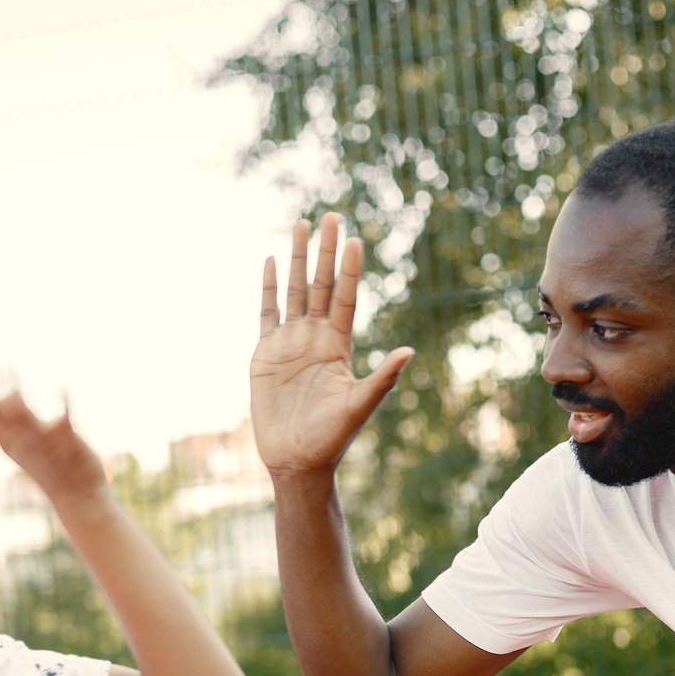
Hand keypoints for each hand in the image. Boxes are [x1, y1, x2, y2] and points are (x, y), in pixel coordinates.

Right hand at [0, 358, 109, 507]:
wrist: (78, 499)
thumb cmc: (49, 469)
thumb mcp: (18, 447)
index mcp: (9, 442)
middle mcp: (19, 440)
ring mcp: (41, 441)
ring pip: (22, 412)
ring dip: (14, 389)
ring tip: (6, 363)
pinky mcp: (67, 441)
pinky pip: (64, 420)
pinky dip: (65, 402)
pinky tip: (63, 385)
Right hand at [251, 214, 413, 478]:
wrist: (296, 459)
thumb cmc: (331, 438)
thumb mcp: (359, 406)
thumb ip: (382, 379)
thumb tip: (409, 353)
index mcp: (339, 346)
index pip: (346, 299)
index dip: (350, 270)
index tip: (355, 240)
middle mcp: (316, 338)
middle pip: (322, 285)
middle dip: (326, 251)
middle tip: (332, 216)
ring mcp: (290, 343)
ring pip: (295, 291)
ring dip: (299, 259)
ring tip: (303, 224)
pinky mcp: (266, 354)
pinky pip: (267, 313)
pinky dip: (269, 288)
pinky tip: (272, 262)